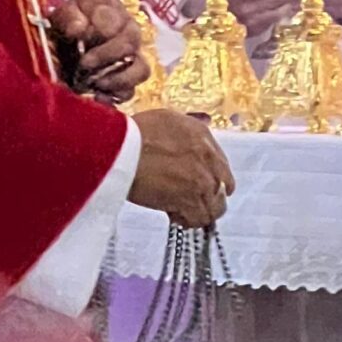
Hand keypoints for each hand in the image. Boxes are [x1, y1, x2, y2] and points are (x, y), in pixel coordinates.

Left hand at [51, 0, 145, 101]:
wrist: (58, 46)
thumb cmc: (63, 25)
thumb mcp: (60, 15)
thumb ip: (68, 18)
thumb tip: (79, 29)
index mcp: (111, 9)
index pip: (115, 19)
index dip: (99, 31)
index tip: (79, 40)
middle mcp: (128, 31)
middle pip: (131, 43)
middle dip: (106, 56)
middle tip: (84, 64)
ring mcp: (132, 57)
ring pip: (141, 69)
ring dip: (118, 78)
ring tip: (96, 83)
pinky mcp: (126, 81)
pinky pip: (130, 91)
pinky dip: (115, 96)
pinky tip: (96, 96)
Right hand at [127, 108, 233, 228]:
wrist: (118, 149)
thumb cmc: (130, 134)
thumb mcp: (164, 120)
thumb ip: (183, 134)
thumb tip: (188, 145)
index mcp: (201, 135)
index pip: (221, 163)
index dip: (209, 176)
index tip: (199, 183)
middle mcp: (207, 157)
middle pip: (224, 186)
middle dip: (210, 194)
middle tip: (192, 198)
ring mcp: (201, 179)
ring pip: (215, 207)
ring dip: (200, 210)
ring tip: (183, 211)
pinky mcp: (190, 200)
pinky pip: (199, 219)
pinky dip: (188, 221)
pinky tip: (175, 215)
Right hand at [227, 0, 299, 42]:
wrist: (218, 17)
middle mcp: (244, 8)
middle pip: (272, 0)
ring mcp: (250, 21)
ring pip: (274, 13)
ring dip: (288, 6)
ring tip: (298, 1)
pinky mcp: (254, 30)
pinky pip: (272, 22)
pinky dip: (282, 16)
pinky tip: (290, 10)